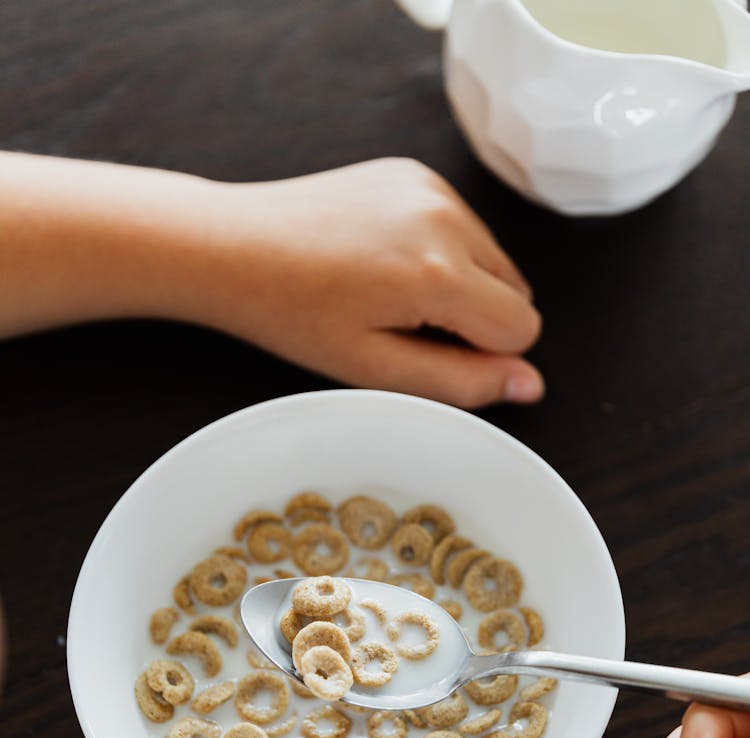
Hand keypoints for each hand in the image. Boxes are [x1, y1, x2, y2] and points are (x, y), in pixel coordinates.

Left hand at [188, 158, 543, 408]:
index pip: (522, 327)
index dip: (484, 354)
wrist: (233, 246)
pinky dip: (441, 252)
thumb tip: (530, 384)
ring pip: (494, 259)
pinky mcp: (415, 173)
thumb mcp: (375, 368)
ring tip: (389, 293)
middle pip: (517, 290)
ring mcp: (432, 188)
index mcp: (439, 272)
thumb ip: (461, 382)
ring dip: (461, 285)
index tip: (429, 351)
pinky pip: (463, 227)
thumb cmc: (293, 312)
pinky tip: (383, 261)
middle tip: (404, 326)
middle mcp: (446, 218)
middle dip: (476, 319)